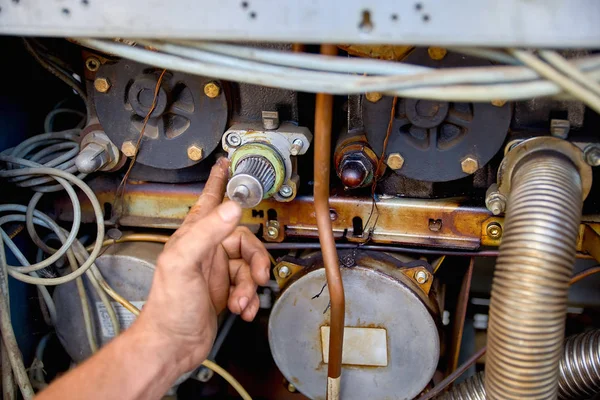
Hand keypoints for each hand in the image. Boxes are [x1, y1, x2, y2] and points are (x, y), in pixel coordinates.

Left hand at [133, 158, 270, 373]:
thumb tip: (232, 208)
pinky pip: (247, 287)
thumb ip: (207, 233)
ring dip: (250, 287)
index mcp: (194, 238)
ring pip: (249, 267)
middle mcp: (206, 251)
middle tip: (257, 276)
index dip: (220, 182)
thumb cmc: (168, 307)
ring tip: (241, 301)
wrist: (171, 346)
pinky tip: (242, 309)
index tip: (227, 165)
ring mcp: (216, 272)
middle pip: (244, 241)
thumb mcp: (184, 264)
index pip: (209, 201)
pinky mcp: (224, 291)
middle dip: (255, 262)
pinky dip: (249, 300)